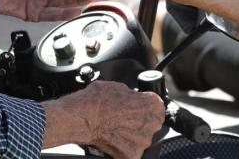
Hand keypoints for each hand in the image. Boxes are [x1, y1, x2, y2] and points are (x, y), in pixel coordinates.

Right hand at [44, 81, 163, 157]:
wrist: (81, 118)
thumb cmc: (96, 100)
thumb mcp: (118, 86)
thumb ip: (132, 95)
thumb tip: (133, 98)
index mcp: (151, 104)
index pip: (158, 106)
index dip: (146, 106)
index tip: (139, 108)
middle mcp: (150, 123)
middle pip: (152, 123)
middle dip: (140, 121)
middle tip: (124, 118)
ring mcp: (142, 142)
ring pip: (142, 139)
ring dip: (133, 136)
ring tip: (116, 129)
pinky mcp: (131, 155)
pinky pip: (132, 151)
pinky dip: (123, 148)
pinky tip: (113, 139)